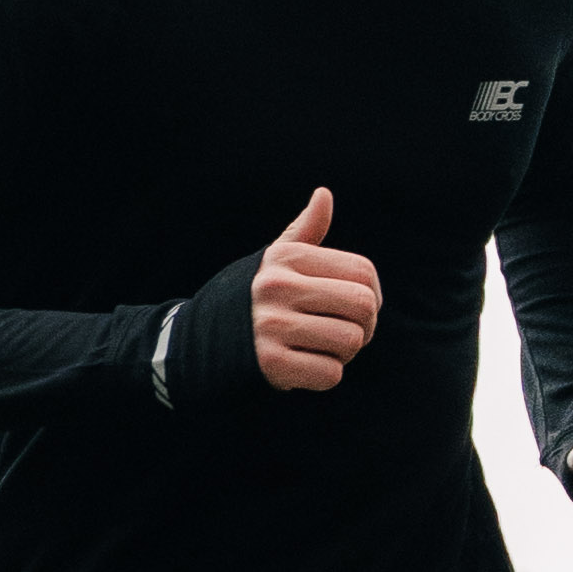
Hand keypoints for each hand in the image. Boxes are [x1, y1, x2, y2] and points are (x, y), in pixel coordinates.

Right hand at [250, 184, 381, 394]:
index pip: (362, 271)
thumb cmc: (251, 297)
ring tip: (322, 348)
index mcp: (287, 259)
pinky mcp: (270, 364)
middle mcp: (278, 288)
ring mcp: (272, 326)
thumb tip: (324, 195)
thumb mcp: (274, 259)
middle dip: (365, 326)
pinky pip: (330, 374)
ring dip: (345, 353)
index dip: (373, 294)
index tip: (358, 308)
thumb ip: (304, 230)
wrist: (199, 341)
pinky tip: (305, 366)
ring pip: (350, 342)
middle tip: (346, 333)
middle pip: (363, 306)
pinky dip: (326, 376)